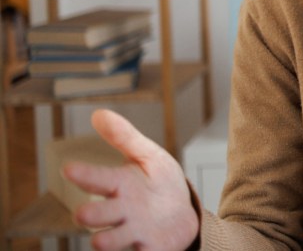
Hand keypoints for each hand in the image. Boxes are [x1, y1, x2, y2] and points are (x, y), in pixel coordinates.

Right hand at [61, 109, 198, 250]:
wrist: (183, 213)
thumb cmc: (159, 183)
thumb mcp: (147, 156)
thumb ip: (124, 137)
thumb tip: (98, 114)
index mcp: (119, 185)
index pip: (98, 178)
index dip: (85, 175)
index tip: (69, 168)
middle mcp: (121, 211)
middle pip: (99, 214)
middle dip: (91, 214)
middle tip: (83, 213)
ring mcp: (134, 232)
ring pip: (114, 239)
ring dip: (108, 240)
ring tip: (100, 241)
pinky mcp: (150, 248)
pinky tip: (136, 250)